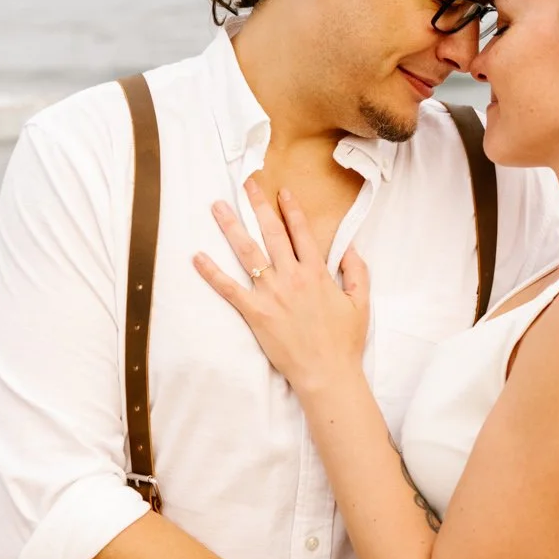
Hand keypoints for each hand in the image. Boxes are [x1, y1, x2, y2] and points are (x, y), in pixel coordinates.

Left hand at [194, 178, 369, 394]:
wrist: (328, 374)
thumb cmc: (345, 342)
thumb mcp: (360, 302)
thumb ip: (357, 270)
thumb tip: (350, 246)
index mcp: (317, 273)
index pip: (301, 233)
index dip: (291, 209)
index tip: (282, 191)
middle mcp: (292, 278)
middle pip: (272, 233)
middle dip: (258, 205)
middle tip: (246, 184)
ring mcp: (272, 294)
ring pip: (248, 253)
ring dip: (231, 227)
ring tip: (217, 207)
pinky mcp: (256, 313)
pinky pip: (229, 289)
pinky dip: (212, 273)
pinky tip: (197, 257)